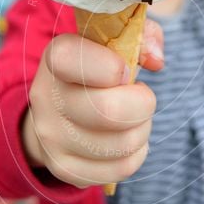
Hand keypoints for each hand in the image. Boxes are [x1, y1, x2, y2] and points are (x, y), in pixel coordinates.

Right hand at [22, 19, 163, 187]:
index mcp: (56, 58)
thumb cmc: (98, 69)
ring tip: (135, 119)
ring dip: (142, 130)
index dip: (111, 66)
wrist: (56, 111)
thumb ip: (142, 35)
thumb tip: (156, 60)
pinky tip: (127, 138)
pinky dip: (137, 153)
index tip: (125, 71)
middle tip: (143, 98)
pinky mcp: (65, 168)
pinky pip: (121, 168)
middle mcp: (46, 99)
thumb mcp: (114, 40)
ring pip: (121, 144)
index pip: (72, 59)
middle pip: (108, 111)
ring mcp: (52, 138)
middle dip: (143, 104)